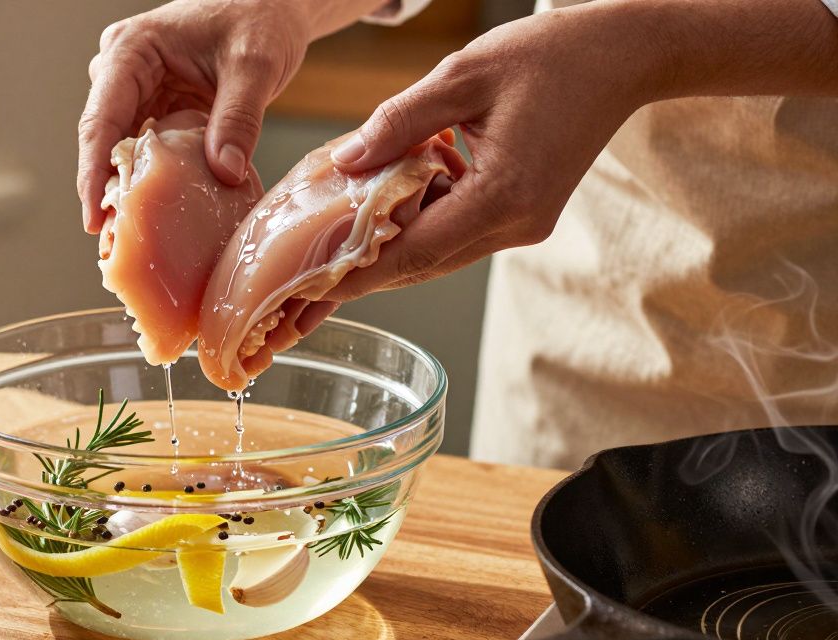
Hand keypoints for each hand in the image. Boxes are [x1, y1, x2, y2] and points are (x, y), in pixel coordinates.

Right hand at [77, 0, 313, 232]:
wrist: (275, 7)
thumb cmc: (261, 18)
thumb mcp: (255, 66)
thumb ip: (238, 118)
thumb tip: (224, 172)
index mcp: (132, 50)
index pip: (101, 118)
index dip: (93, 172)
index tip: (93, 217)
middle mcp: (123, 70)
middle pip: (103, 139)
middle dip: (106, 188)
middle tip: (112, 240)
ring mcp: (138, 90)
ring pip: (122, 149)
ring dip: (128, 187)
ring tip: (131, 235)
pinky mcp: (158, 107)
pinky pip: (147, 149)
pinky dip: (152, 178)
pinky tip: (159, 211)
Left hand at [324, 5, 656, 299]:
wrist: (624, 55)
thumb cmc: (551, 56)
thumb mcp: (462, 75)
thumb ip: (399, 121)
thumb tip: (346, 162)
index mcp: (503, 196)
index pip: (415, 253)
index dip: (360, 273)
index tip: (314, 289)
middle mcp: (516, 224)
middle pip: (424, 264)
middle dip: (367, 268)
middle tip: (311, 275)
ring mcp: (523, 224)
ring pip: (440, 251)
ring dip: (393, 243)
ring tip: (339, 236)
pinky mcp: (524, 213)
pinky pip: (460, 230)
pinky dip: (423, 221)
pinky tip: (393, 198)